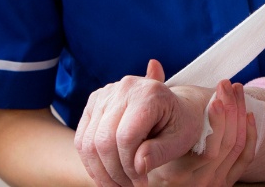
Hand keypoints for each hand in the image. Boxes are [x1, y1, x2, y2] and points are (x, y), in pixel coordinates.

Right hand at [75, 60, 208, 185]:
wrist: (178, 106)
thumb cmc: (182, 124)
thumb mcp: (180, 140)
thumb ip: (159, 153)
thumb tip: (138, 167)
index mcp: (150, 93)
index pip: (126, 137)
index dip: (129, 167)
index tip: (141, 183)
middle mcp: (124, 88)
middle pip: (103, 140)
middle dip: (114, 172)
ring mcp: (105, 94)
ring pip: (88, 143)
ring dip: (100, 171)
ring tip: (118, 186)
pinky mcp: (94, 102)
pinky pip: (82, 139)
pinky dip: (91, 163)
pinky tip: (107, 176)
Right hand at [145, 79, 255, 186]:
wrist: (158, 179)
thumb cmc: (146, 155)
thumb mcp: (147, 137)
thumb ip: (150, 105)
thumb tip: (154, 64)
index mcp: (175, 173)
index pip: (209, 148)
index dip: (218, 119)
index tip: (218, 95)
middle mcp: (196, 183)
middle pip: (226, 144)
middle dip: (231, 110)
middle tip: (226, 85)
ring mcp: (211, 185)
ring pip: (236, 147)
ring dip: (240, 114)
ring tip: (236, 89)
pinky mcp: (224, 184)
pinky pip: (245, 157)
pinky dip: (251, 134)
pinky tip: (248, 113)